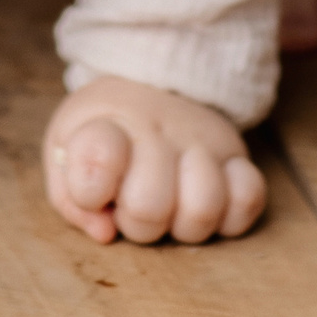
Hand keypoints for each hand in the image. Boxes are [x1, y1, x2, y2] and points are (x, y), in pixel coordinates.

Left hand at [42, 76, 264, 243]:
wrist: (153, 83)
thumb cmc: (106, 133)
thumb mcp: (67, 152)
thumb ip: (72, 200)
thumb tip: (105, 233)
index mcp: (108, 122)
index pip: (98, 157)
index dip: (90, 189)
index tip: (92, 190)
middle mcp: (158, 128)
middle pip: (149, 207)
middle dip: (137, 223)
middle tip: (132, 205)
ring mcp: (203, 140)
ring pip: (203, 210)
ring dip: (183, 225)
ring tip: (171, 206)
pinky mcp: (237, 154)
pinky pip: (249, 200)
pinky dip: (230, 217)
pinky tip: (206, 204)